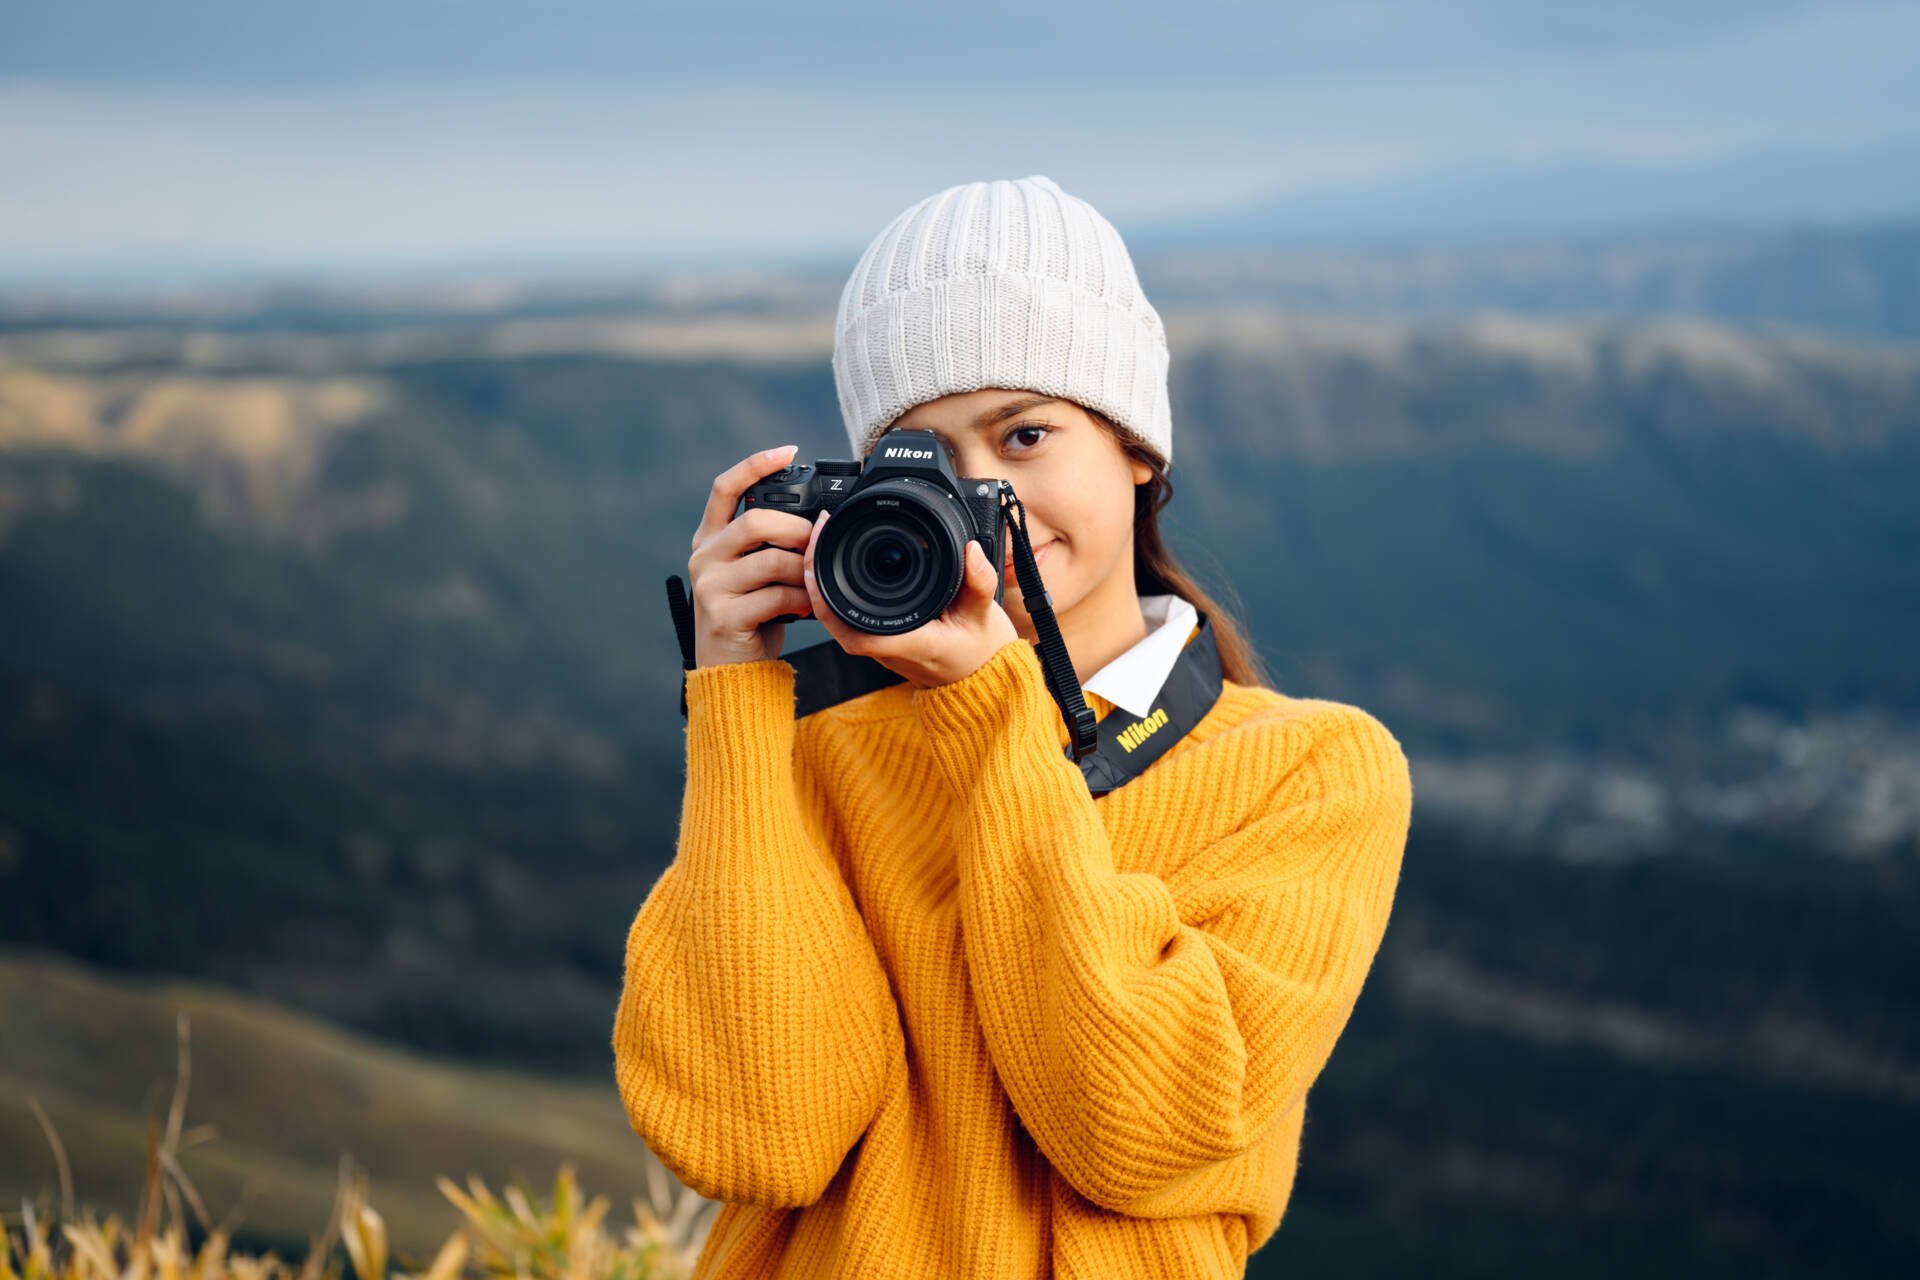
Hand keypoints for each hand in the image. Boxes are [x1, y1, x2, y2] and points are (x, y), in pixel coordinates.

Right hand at [687, 444, 816, 668]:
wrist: (733, 670)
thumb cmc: (751, 616)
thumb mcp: (755, 573)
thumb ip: (770, 544)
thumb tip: (817, 521)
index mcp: (710, 539)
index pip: (724, 487)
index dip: (755, 464)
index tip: (787, 451)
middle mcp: (704, 557)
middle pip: (755, 522)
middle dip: (796, 530)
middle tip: (815, 544)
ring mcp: (710, 586)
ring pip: (771, 560)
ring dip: (803, 571)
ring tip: (813, 583)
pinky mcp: (724, 615)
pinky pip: (775, 596)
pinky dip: (800, 600)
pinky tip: (806, 607)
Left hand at [800, 509, 1021, 689]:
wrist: (983, 677)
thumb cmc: (982, 652)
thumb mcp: (985, 615)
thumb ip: (979, 582)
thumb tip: (971, 550)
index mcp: (910, 644)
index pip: (855, 634)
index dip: (827, 601)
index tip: (817, 564)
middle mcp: (888, 649)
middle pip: (835, 619)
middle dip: (817, 577)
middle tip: (818, 533)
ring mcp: (882, 646)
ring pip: (838, 617)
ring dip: (824, 582)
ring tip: (822, 540)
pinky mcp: (882, 638)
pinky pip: (849, 616)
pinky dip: (836, 589)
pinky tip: (835, 564)